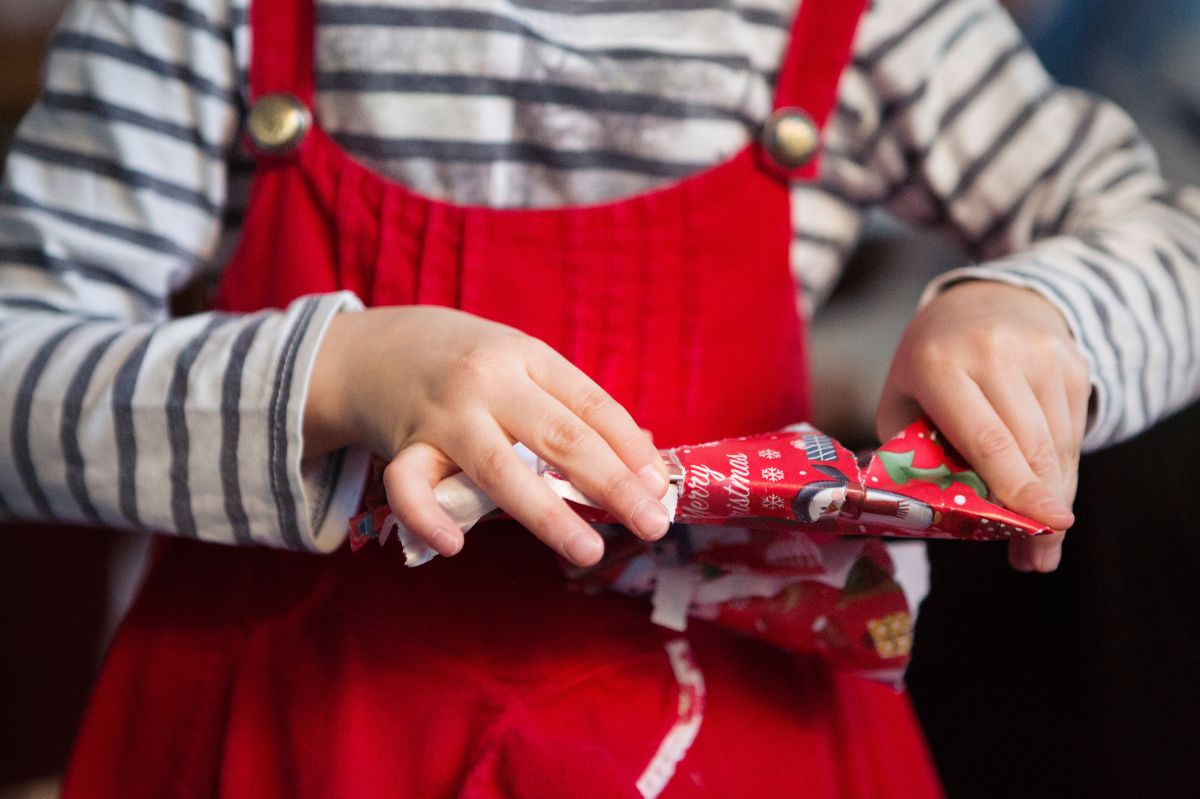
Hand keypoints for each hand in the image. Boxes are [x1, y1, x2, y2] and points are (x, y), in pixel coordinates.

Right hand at [304, 306, 669, 565]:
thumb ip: (570, 406)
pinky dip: (429, 517)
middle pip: (559, 436)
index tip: (660, 488)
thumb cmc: (466, 363)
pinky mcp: (401, 445)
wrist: (373, 347)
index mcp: (528, 357)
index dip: (631, 449)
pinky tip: (455, 545)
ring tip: (589, 551)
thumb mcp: (520, 364)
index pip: (592, 405)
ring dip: (548, 514)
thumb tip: (641, 457)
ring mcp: (444, 414)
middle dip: (611, 484)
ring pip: (499, 467)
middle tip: (652, 524)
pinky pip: (410, 487)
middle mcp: (489, 381)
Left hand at [876, 281, 1090, 571]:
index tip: (1040, 527)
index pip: (987, 438)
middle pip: (1031, 448)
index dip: (1015, 488)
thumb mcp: (903, 401)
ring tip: (1043, 540)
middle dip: (1038, 511)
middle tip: (1038, 558)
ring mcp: (1042, 354)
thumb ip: (917, 452)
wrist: (982, 302)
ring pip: (1058, 445)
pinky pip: (1072, 431)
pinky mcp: (1072, 362)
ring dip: (1054, 498)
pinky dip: (1062, 470)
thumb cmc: (929, 364)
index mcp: (940, 365)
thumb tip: (945, 515)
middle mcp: (995, 353)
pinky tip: (1049, 496)